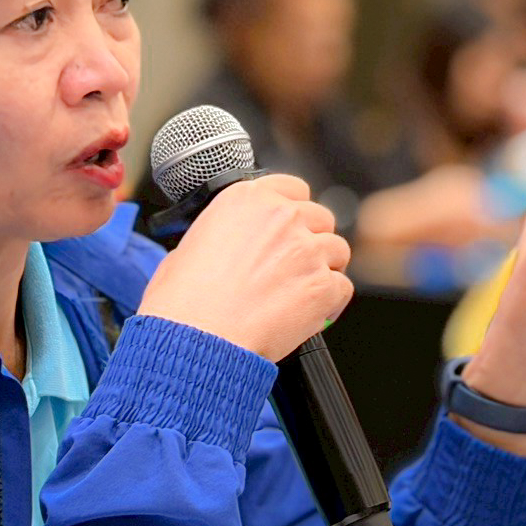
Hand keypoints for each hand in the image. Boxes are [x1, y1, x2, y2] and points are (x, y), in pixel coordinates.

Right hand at [139, 174, 353, 362]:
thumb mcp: (189, 246)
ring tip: (301, 292)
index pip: (293, 188)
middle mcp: (282, 217)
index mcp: (247, 199)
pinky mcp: (322, 285)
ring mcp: (306, 250)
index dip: (294, 210)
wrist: (197, 337)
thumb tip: (228, 247)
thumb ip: (222, 234)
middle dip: (311, 240)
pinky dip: (330, 302)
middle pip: (321, 218)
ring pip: (337, 251)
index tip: (292, 227)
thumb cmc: (184, 300)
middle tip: (295, 266)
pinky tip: (311, 313)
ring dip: (324, 269)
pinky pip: (342, 287)